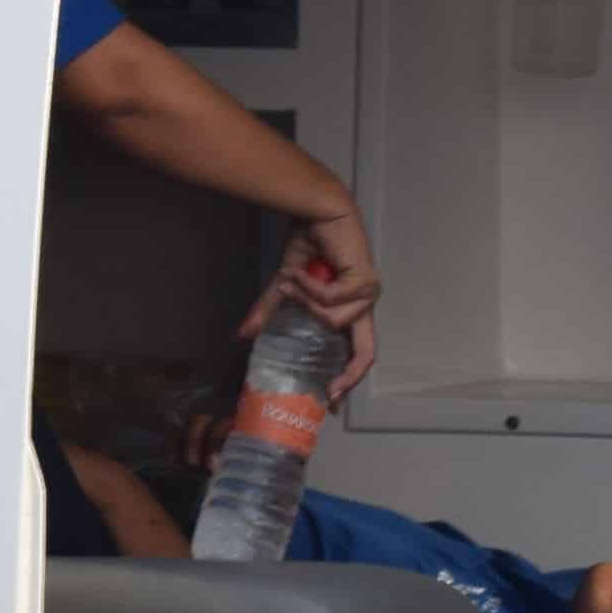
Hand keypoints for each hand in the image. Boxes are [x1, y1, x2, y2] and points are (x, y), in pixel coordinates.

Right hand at [250, 205, 383, 397]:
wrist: (318, 212)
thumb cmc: (309, 245)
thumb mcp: (287, 286)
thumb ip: (271, 310)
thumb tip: (243, 335)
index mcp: (352, 310)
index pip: (358, 352)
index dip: (347, 378)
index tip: (330, 401)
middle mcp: (365, 305)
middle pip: (367, 352)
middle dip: (348, 376)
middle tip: (328, 392)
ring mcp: (368, 294)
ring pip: (333, 321)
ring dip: (306, 303)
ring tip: (294, 282)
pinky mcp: (364, 281)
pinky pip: (330, 300)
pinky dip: (309, 288)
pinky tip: (302, 271)